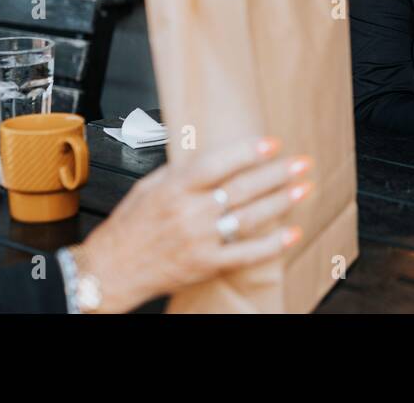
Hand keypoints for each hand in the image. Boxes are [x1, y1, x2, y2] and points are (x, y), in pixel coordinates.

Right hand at [70, 137, 311, 312]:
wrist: (110, 270)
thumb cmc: (129, 225)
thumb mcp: (148, 187)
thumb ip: (181, 171)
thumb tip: (213, 153)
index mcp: (174, 188)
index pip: (216, 165)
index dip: (246, 152)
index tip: (272, 143)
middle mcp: (189, 213)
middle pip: (240, 189)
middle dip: (275, 175)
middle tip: (302, 163)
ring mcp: (200, 240)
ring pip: (247, 218)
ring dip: (279, 202)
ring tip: (303, 188)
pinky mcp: (206, 264)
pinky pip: (245, 254)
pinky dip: (271, 245)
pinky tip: (292, 234)